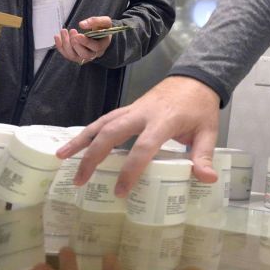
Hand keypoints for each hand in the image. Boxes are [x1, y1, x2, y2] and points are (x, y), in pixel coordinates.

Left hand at [54, 16, 112, 65]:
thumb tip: (81, 24)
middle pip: (84, 54)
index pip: (95, 47)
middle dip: (75, 44)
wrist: (100, 36)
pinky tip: (57, 36)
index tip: (78, 35)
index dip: (86, 42)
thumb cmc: (102, 28)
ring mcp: (83, 57)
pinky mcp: (75, 56)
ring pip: (73, 56)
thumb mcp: (104, 22)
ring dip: (66, 44)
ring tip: (64, 31)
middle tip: (72, 31)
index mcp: (102, 46)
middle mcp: (93, 54)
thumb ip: (95, 21)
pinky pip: (66, 54)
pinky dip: (60, 46)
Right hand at [56, 76, 220, 195]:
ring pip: (102, 122)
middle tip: (79, 181)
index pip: (143, 146)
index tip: (120, 191)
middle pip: (111, 132)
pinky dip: (88, 131)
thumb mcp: (208, 131)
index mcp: (164, 120)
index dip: (131, 169)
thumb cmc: (200, 108)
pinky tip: (75, 144)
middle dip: (93, 157)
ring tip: (61, 157)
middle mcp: (142, 113)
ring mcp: (133, 108)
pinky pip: (104, 119)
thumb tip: (206, 180)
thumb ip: (203, 155)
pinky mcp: (128, 108)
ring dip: (81, 140)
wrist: (195, 78)